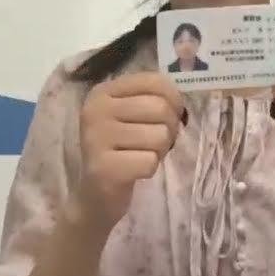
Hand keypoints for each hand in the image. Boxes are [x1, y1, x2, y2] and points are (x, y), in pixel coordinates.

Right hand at [75, 72, 186, 233]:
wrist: (95, 194)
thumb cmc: (121, 149)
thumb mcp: (130, 116)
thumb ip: (153, 100)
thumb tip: (179, 103)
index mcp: (103, 92)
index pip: (154, 81)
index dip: (173, 99)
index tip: (168, 116)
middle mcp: (95, 110)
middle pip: (160, 108)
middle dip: (168, 128)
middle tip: (154, 142)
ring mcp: (96, 139)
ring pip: (160, 136)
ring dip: (159, 151)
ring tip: (141, 155)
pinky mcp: (104, 168)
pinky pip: (150, 161)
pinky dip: (150, 169)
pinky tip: (134, 171)